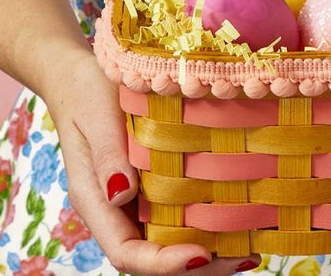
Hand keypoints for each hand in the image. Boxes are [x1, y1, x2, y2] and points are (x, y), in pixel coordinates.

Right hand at [45, 53, 259, 274]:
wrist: (81, 73)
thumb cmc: (85, 91)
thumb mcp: (95, 118)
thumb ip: (107, 158)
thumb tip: (123, 197)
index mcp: (96, 201)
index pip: (126, 251)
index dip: (162, 263)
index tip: (200, 254)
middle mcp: (117, 207)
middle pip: (153, 254)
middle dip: (196, 266)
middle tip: (244, 257)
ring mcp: (136, 194)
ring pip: (169, 237)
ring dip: (207, 247)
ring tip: (249, 245)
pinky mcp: (153, 177)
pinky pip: (177, 208)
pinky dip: (204, 218)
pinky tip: (236, 212)